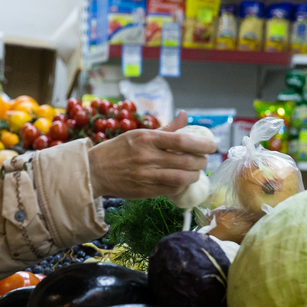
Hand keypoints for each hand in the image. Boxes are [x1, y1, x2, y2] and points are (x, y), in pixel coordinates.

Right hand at [87, 111, 216, 199]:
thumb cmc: (118, 150)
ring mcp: (146, 176)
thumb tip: (185, 115)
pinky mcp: (144, 191)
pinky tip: (182, 181)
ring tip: (196, 172)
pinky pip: (171, 189)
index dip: (202, 144)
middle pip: (186, 161)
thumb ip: (165, 128)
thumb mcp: (138, 134)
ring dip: (194, 176)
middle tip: (204, 160)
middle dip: (201, 161)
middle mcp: (147, 157)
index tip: (212, 146)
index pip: (182, 141)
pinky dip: (181, 185)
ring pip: (181, 178)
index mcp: (147, 138)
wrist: (94, 171)